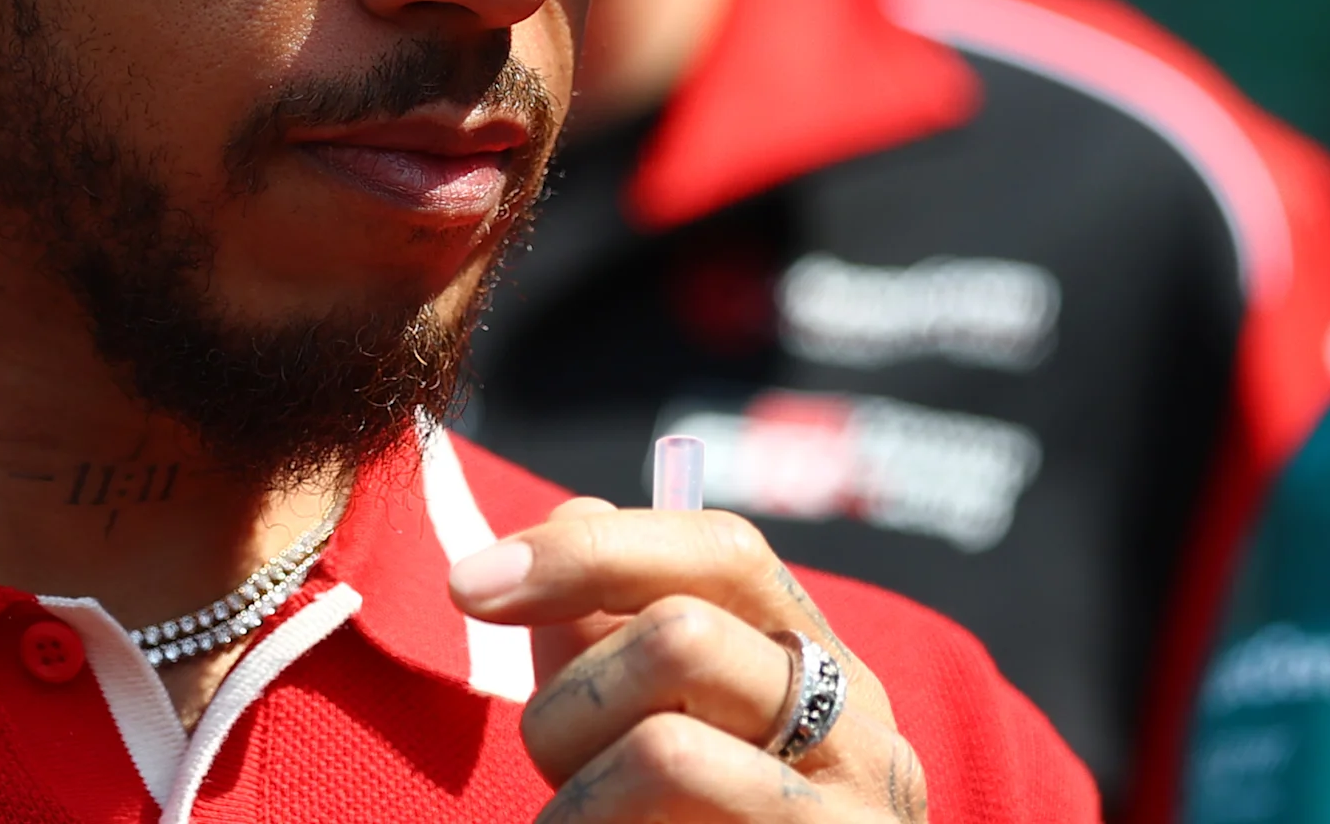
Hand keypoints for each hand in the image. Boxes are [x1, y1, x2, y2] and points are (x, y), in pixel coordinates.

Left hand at [448, 498, 927, 822]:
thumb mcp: (682, 736)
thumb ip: (612, 640)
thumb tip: (554, 532)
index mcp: (830, 672)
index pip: (719, 548)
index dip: (582, 548)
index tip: (463, 588)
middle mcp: (866, 744)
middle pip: (677, 637)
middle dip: (569, 704)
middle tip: (555, 779)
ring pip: (661, 753)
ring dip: (573, 807)